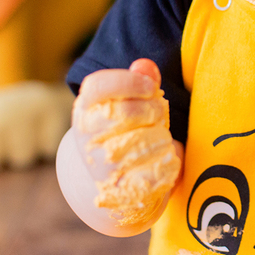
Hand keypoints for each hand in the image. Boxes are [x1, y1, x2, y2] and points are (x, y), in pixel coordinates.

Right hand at [71, 58, 180, 226]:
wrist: (118, 181)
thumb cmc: (129, 130)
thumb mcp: (132, 102)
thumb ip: (141, 81)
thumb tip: (145, 66)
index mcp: (85, 109)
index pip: (98, 86)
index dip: (128, 82)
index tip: (150, 86)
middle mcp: (87, 137)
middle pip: (126, 112)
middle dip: (153, 109)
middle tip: (158, 113)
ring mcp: (101, 165)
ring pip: (146, 139)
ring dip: (161, 135)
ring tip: (157, 137)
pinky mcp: (123, 188)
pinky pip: (158, 166)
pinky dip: (169, 158)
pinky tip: (163, 157)